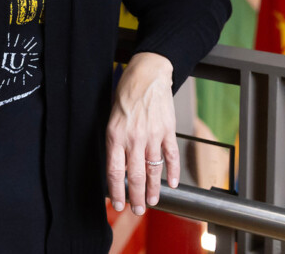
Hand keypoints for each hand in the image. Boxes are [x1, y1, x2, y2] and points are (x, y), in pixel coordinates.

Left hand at [104, 51, 178, 215]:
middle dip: (136, 197)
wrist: (148, 74)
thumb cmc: (126, 93)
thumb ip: (115, 142)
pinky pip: (171, 156)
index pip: (114, 171)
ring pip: (153, 170)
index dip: (116, 191)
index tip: (118, 204)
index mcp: (115, 135)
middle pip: (135, 176)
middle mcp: (134, 138)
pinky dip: (172, 172)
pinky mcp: (168, 131)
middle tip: (137, 210)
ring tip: (152, 202)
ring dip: (153, 189)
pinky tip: (173, 184)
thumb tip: (118, 167)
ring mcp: (153, 135)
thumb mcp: (111, 117)